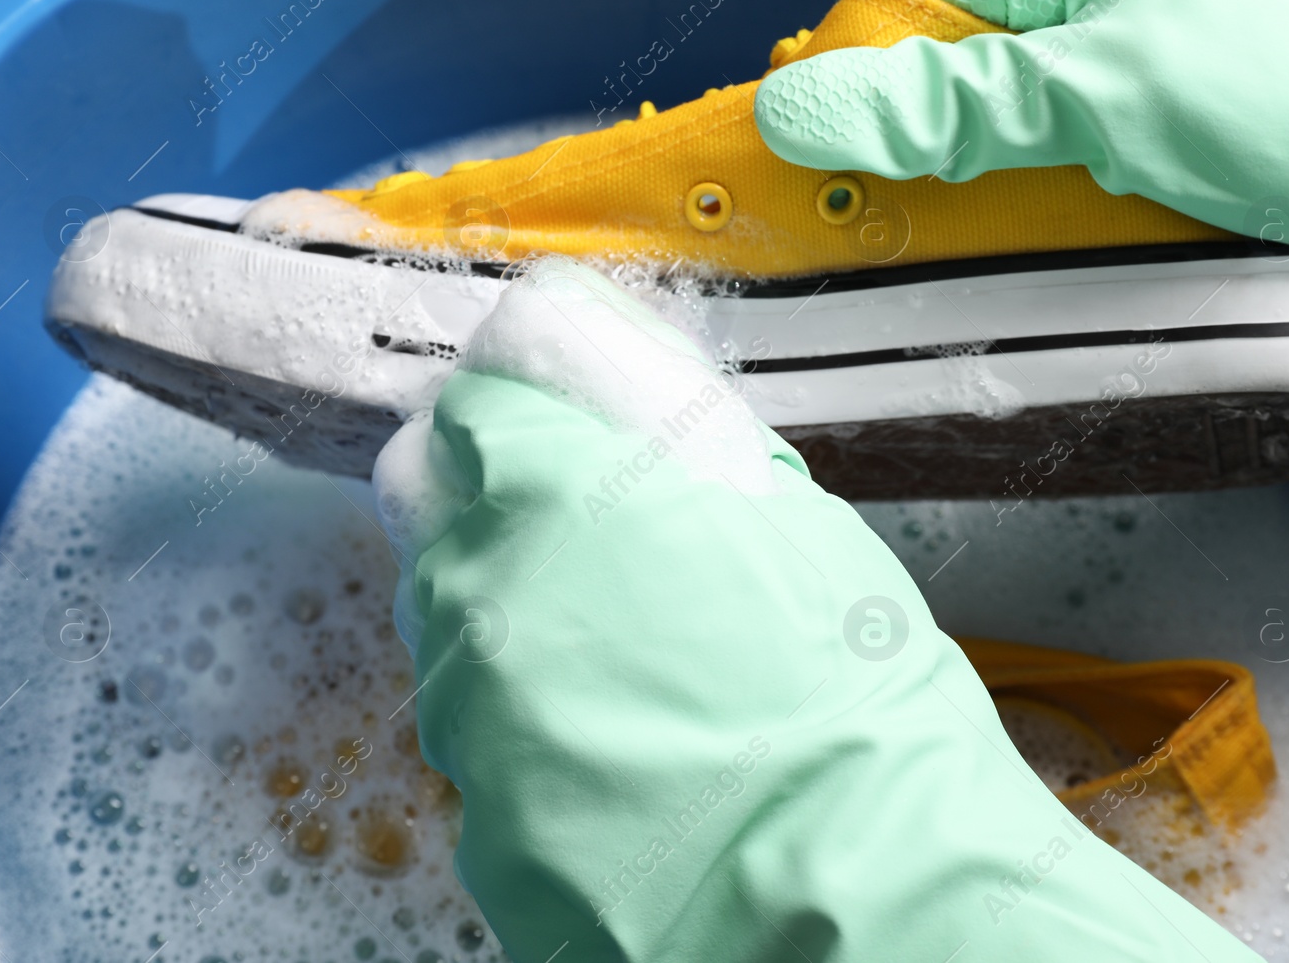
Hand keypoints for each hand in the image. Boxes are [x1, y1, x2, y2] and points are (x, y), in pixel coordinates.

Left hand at [372, 258, 1258, 961]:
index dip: (522, 403)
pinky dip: (530, 727)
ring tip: (624, 657)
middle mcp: (475, 600)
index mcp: (549, 494)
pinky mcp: (476, 819)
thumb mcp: (788, 520)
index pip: (476, 401)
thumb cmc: (843, 700)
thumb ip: (680, 450)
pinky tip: (620, 748)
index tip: (556, 419)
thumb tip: (635, 410)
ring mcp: (464, 719)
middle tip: (595, 536)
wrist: (852, 887)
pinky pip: (481, 740)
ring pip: (451, 628)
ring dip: (513, 616)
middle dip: (501, 505)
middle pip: (436, 511)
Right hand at [755, 0, 1288, 292]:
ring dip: (993, 186)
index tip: (838, 188)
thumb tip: (809, 108)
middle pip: (934, 66)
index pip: (894, 8)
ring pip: (988, 115)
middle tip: (949, 224)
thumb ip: (952, 109)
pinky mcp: (1132, 85)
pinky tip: (1076, 218)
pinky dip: (1047, 193)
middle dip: (930, 154)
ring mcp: (1106, 25)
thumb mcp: (1108, 97)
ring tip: (1045, 217)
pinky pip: (1045, 141)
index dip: (861, 101)